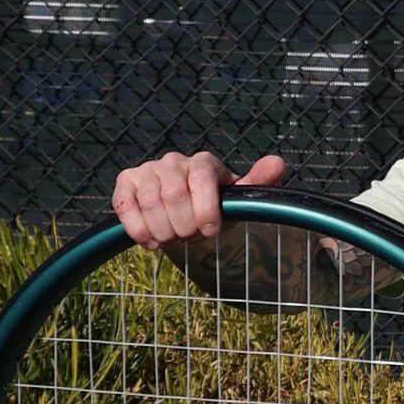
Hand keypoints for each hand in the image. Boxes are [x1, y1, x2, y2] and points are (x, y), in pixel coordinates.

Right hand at [111, 147, 284, 246]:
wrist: (185, 209)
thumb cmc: (215, 204)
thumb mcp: (238, 198)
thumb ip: (258, 183)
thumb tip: (278, 164)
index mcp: (203, 163)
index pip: (201, 180)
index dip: (205, 210)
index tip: (211, 232)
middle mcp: (173, 161)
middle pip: (174, 197)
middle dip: (184, 227)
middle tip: (191, 237)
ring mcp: (147, 170)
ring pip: (151, 204)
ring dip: (164, 231)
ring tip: (173, 238)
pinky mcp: (126, 183)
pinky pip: (125, 206)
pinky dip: (137, 229)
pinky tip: (151, 242)